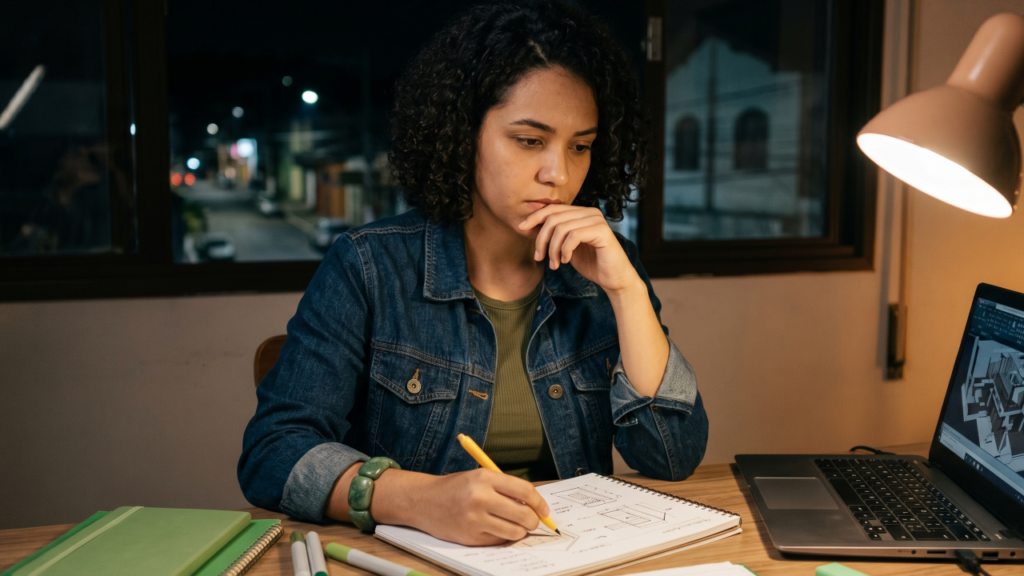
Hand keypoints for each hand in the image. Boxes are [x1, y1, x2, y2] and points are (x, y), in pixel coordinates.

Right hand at [371, 468, 549, 545]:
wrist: (423, 500)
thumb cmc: (456, 488)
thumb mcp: (480, 477)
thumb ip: (505, 488)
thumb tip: (535, 505)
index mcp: (485, 478)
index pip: (525, 492)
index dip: (540, 503)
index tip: (544, 510)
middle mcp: (480, 497)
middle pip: (524, 514)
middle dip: (534, 521)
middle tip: (533, 522)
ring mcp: (474, 519)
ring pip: (514, 532)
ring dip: (520, 531)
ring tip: (514, 526)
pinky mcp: (470, 536)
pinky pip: (499, 541)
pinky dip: (503, 537)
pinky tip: (495, 528)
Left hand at [517, 205, 639, 292]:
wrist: (614, 279)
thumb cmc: (591, 264)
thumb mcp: (567, 247)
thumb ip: (555, 235)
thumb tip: (530, 226)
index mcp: (581, 213)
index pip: (553, 209)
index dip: (535, 217)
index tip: (521, 229)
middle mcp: (590, 212)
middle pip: (554, 218)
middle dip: (541, 239)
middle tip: (539, 257)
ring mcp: (597, 220)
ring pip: (562, 228)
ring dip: (553, 249)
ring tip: (554, 264)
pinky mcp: (602, 231)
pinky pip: (573, 236)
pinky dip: (565, 250)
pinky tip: (566, 261)